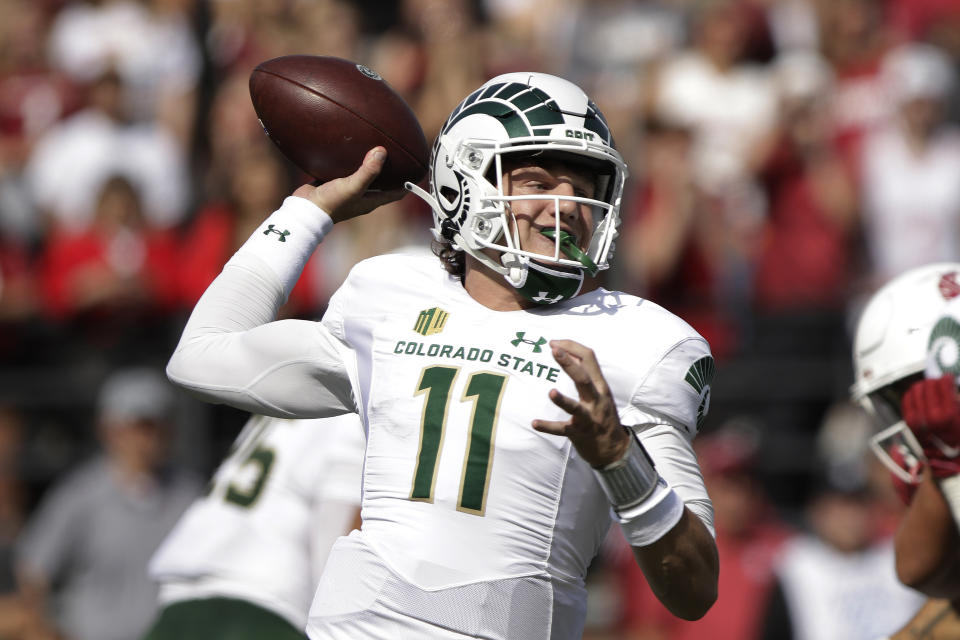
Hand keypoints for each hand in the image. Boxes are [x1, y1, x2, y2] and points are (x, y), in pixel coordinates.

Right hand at [292, 147, 405, 222]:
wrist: (305, 209)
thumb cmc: (331, 203)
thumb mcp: (353, 187)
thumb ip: (368, 171)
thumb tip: (382, 151)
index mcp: (371, 200)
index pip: (396, 193)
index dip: (408, 184)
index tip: (418, 170)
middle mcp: (362, 195)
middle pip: (383, 183)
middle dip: (391, 171)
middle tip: (399, 153)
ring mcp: (348, 189)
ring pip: (364, 174)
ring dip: (370, 163)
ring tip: (375, 145)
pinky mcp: (335, 183)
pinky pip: (347, 169)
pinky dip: (351, 160)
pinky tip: (349, 146)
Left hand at [532, 339, 630, 467]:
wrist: (614, 450)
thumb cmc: (603, 415)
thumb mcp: (600, 393)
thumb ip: (587, 374)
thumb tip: (571, 352)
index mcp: (601, 387)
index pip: (590, 358)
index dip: (572, 347)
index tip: (554, 343)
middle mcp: (596, 400)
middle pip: (584, 378)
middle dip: (569, 363)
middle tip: (554, 350)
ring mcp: (588, 418)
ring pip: (575, 407)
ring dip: (562, 400)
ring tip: (551, 392)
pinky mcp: (578, 434)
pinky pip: (562, 430)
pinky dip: (548, 426)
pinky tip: (534, 423)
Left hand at [902, 375, 959, 478]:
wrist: (944, 459)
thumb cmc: (957, 440)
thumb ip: (955, 402)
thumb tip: (949, 383)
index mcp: (946, 416)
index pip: (943, 386)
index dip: (946, 379)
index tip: (948, 377)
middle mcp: (929, 417)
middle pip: (928, 386)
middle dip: (935, 381)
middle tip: (940, 382)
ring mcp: (916, 419)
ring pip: (916, 390)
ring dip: (924, 385)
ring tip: (932, 387)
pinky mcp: (908, 422)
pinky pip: (907, 399)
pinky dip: (913, 393)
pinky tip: (921, 394)